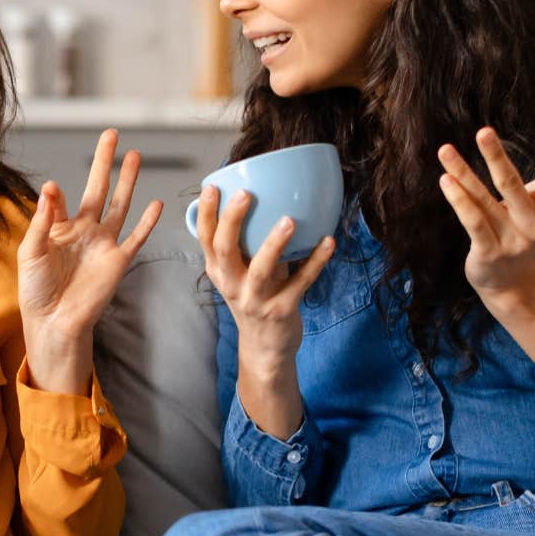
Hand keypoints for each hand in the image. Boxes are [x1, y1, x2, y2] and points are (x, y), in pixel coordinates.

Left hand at [17, 129, 163, 390]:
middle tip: (112, 135)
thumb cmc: (36, 290)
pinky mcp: (118, 261)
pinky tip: (157, 203)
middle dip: (105, 162)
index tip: (53, 190)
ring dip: (128, 181)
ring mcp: (104, 244)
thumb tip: (50, 187)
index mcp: (61, 228)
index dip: (57, 194)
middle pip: (99, 188)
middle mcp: (85, 231)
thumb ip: (42, 220)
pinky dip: (147, 222)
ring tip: (135, 156)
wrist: (54, 322)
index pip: (63, 199)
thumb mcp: (31, 251)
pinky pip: (136, 237)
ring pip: (120, 205)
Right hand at [196, 182, 336, 374]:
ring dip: (274, 244)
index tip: (213, 186)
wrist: (264, 349)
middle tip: (245, 194)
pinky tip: (329, 242)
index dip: (207, 213)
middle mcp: (232, 285)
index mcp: (219, 271)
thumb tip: (266, 197)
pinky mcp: (281, 311)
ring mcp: (255, 300)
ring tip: (288, 220)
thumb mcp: (240, 274)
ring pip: (261, 270)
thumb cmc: (255, 300)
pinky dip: (316, 262)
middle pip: (224, 249)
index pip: (205, 238)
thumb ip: (246, 244)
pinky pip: (300, 283)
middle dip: (232, 220)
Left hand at [436, 127, 534, 302]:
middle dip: (496, 157)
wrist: (509, 282)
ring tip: (445, 151)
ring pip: (482, 200)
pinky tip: (446, 180)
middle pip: (511, 186)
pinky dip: (459, 201)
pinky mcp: (487, 252)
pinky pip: (472, 222)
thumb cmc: (522, 231)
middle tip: (483, 131)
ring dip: (463, 173)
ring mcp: (508, 241)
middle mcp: (531, 227)